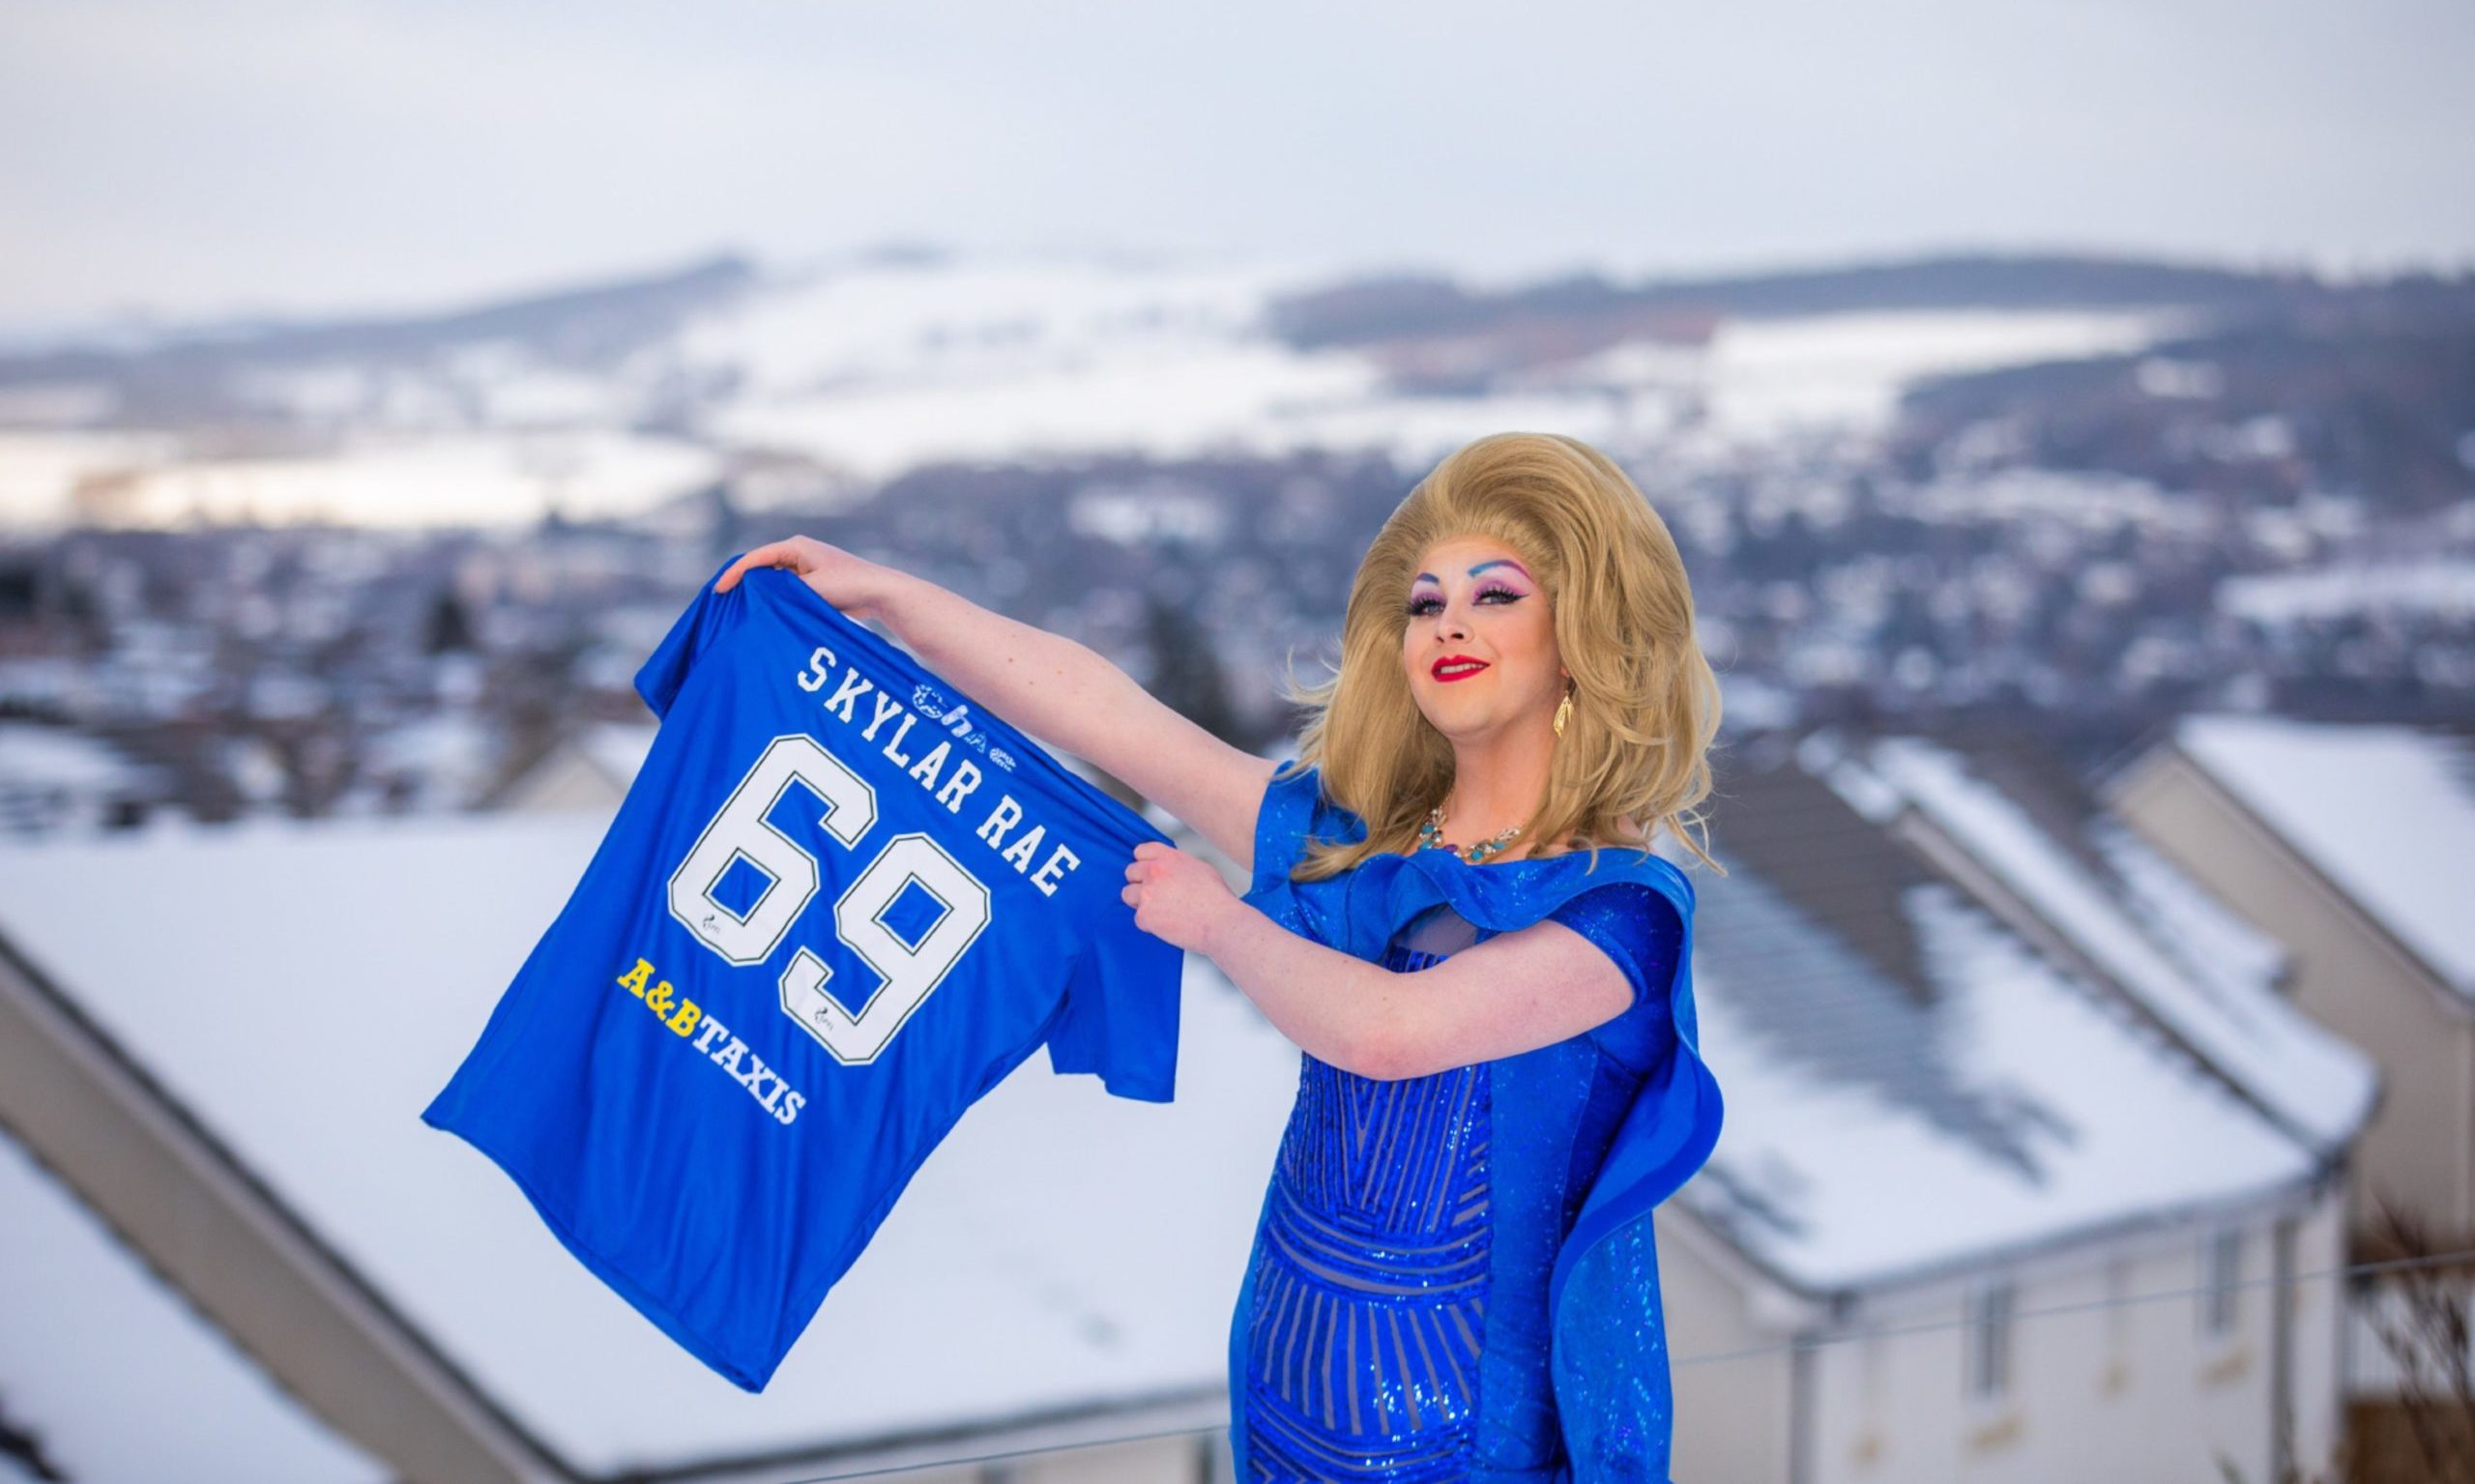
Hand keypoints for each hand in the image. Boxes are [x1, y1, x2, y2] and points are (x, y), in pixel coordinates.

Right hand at [715, 535, 900, 621]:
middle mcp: (798, 553)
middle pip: (761, 567)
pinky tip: (765, 613)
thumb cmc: (848, 584)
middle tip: (722, 601)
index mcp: (795, 546)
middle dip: (742, 582)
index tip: (718, 590)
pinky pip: (785, 589)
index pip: (755, 558)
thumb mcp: (811, 589)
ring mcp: (805, 567)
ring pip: (772, 580)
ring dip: (758, 592)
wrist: (879, 591)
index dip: (735, 573)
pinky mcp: (813, 582)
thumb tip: (759, 598)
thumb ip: (783, 591)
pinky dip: (773, 599)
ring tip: (738, 609)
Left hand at [1122, 840, 1238, 956]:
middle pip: (1131, 872)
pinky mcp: (1144, 915)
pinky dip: (1149, 923)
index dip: (1144, 863)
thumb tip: (1171, 871)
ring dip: (1140, 902)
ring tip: (1159, 909)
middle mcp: (1154, 872)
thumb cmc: (1216, 899)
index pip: (1141, 851)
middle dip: (1140, 883)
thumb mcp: (1199, 867)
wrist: (1219, 921)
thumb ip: (1177, 865)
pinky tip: (1166, 923)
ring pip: (1128, 894)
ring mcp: (1147, 893)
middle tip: (1154, 893)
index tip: (1147, 871)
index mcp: (1168, 857)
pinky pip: (1138, 918)